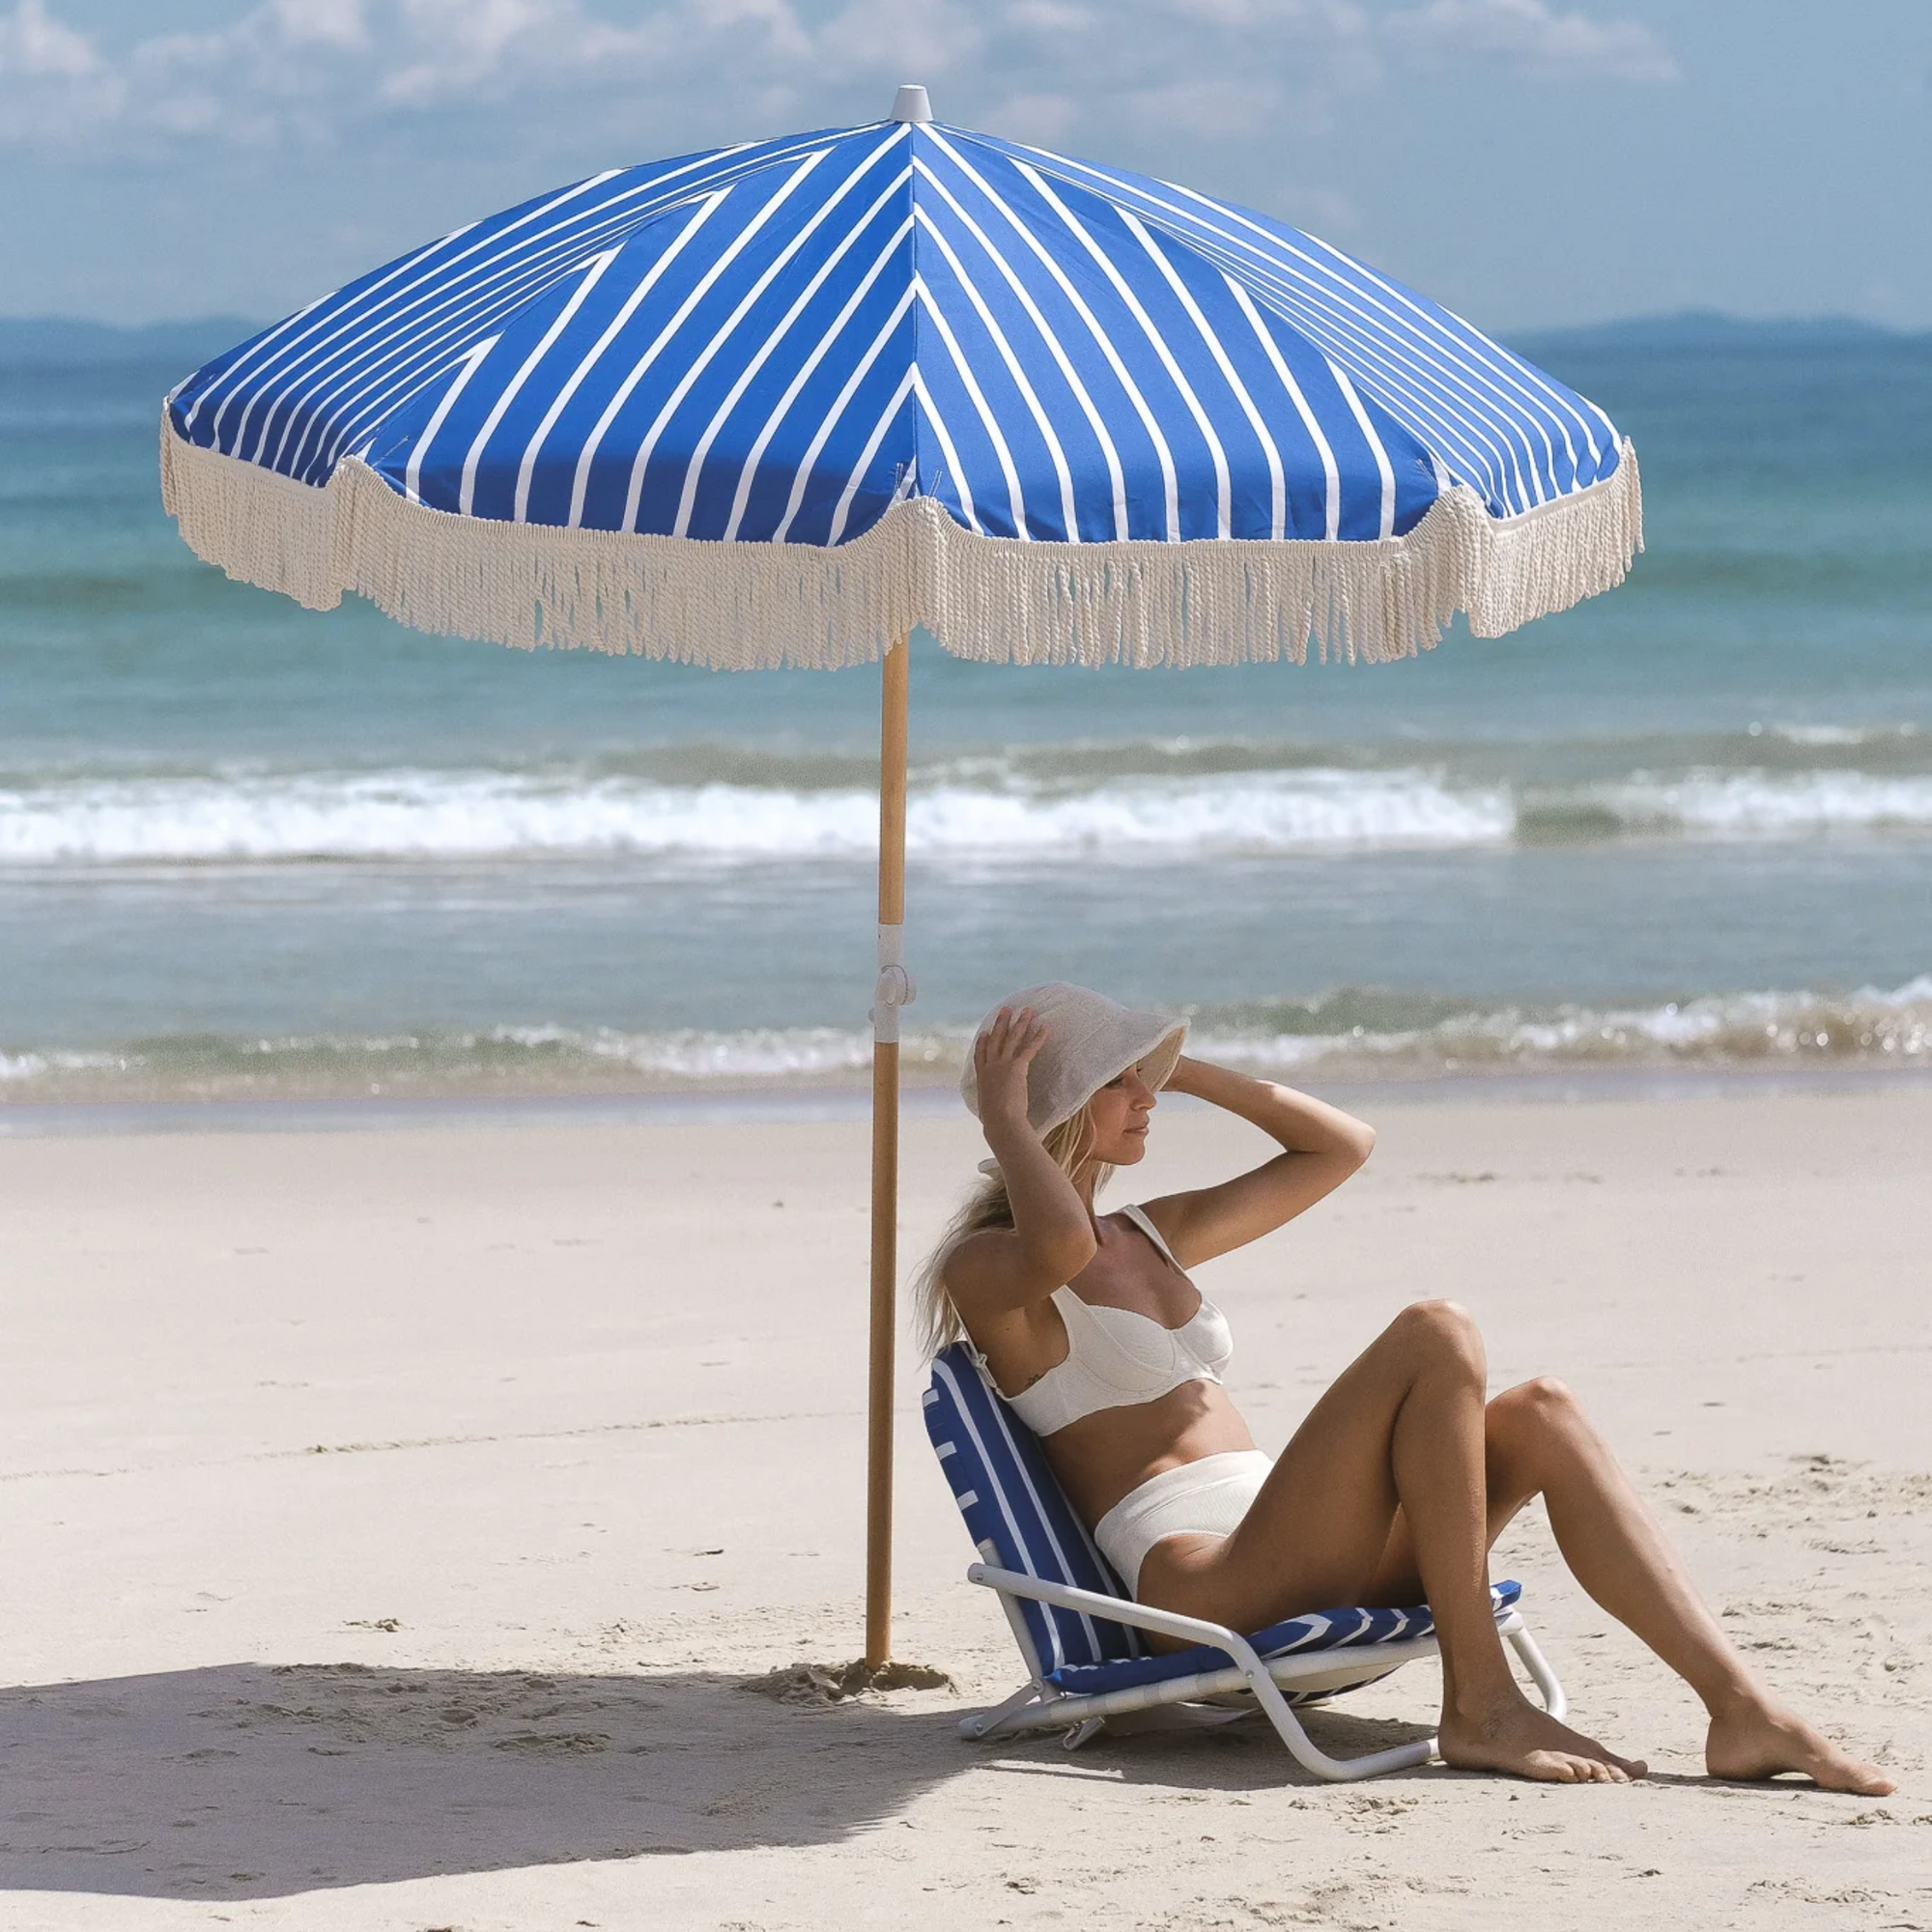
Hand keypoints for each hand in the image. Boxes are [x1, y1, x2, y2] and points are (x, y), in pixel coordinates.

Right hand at [974, 1006, 1046, 1131]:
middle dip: (1001, 1023)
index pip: (980, 1055)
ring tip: (1027, 1010)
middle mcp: (990, 1067)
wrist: (1001, 1122)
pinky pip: (1029, 1048)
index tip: (985, 1032)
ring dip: (1020, 1022)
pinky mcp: (1017, 1067)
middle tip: (1006, 1009)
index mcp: (981, 1078)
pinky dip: (1038, 1037)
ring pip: (1012, 1038)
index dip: (983, 1042)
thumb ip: (989, 1107)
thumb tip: (990, 1116)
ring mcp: (1002, 1065)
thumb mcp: (986, 1112)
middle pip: (996, 1039)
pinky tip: (1045, 1027)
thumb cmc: (995, 1123)